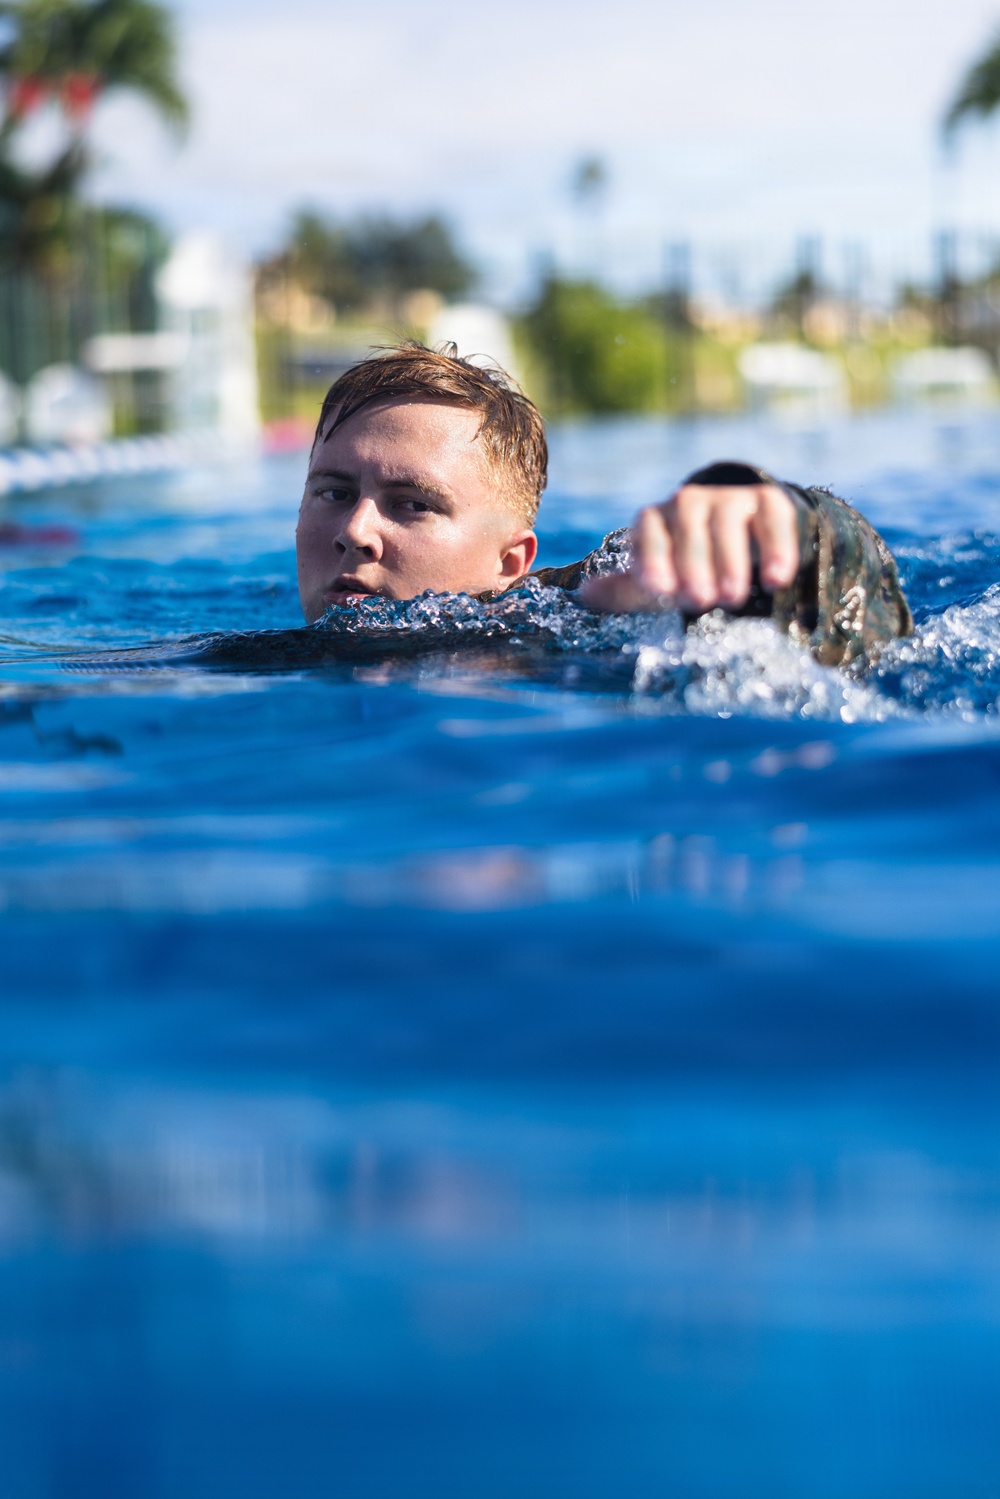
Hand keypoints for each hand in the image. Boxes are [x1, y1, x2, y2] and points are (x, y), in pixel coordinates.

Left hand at [580, 481, 799, 613]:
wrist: (743, 540)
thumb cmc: (689, 567)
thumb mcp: (659, 580)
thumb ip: (625, 590)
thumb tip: (585, 597)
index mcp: (657, 519)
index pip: (649, 528)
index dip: (652, 557)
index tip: (659, 589)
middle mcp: (690, 501)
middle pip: (688, 522)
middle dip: (693, 562)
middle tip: (701, 599)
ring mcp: (730, 498)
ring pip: (727, 518)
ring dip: (729, 558)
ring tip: (732, 597)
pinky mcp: (768, 502)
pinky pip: (772, 517)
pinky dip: (776, 545)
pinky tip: (777, 578)